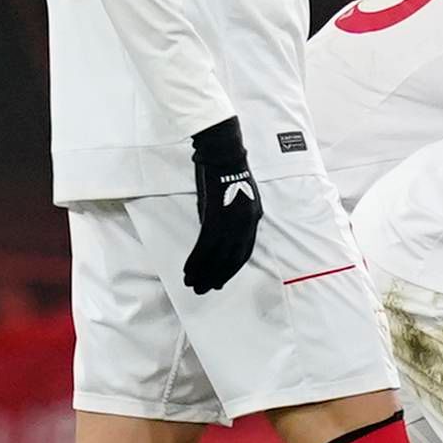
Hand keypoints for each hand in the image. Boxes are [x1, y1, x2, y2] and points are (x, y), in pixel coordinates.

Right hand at [183, 116, 259, 294]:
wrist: (222, 152)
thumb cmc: (225, 172)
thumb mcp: (233, 198)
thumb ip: (226, 219)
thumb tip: (213, 238)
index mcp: (254, 217)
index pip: (245, 252)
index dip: (232, 269)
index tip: (221, 280)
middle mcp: (246, 223)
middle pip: (232, 259)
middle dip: (217, 276)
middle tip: (204, 289)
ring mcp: (232, 221)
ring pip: (217, 256)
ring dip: (203, 272)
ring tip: (192, 284)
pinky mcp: (216, 217)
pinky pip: (205, 246)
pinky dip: (196, 260)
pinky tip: (188, 269)